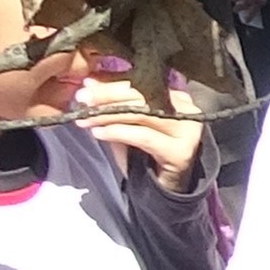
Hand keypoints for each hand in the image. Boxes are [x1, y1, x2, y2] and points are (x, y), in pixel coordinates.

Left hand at [71, 70, 203, 182]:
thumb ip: (113, 103)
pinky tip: (98, 133)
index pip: (141, 82)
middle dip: (107, 96)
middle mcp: (185, 109)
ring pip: (142, 114)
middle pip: (142, 95)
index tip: (87, 85)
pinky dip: (118, 132)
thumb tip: (90, 83)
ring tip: (86, 119)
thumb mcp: (127, 122)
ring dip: (108, 115)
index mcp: (175, 96)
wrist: (167, 186)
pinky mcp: (181, 150)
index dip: (112, 82)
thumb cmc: (147, 152)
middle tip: (82, 99)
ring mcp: (186, 130)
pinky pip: (143, 136)